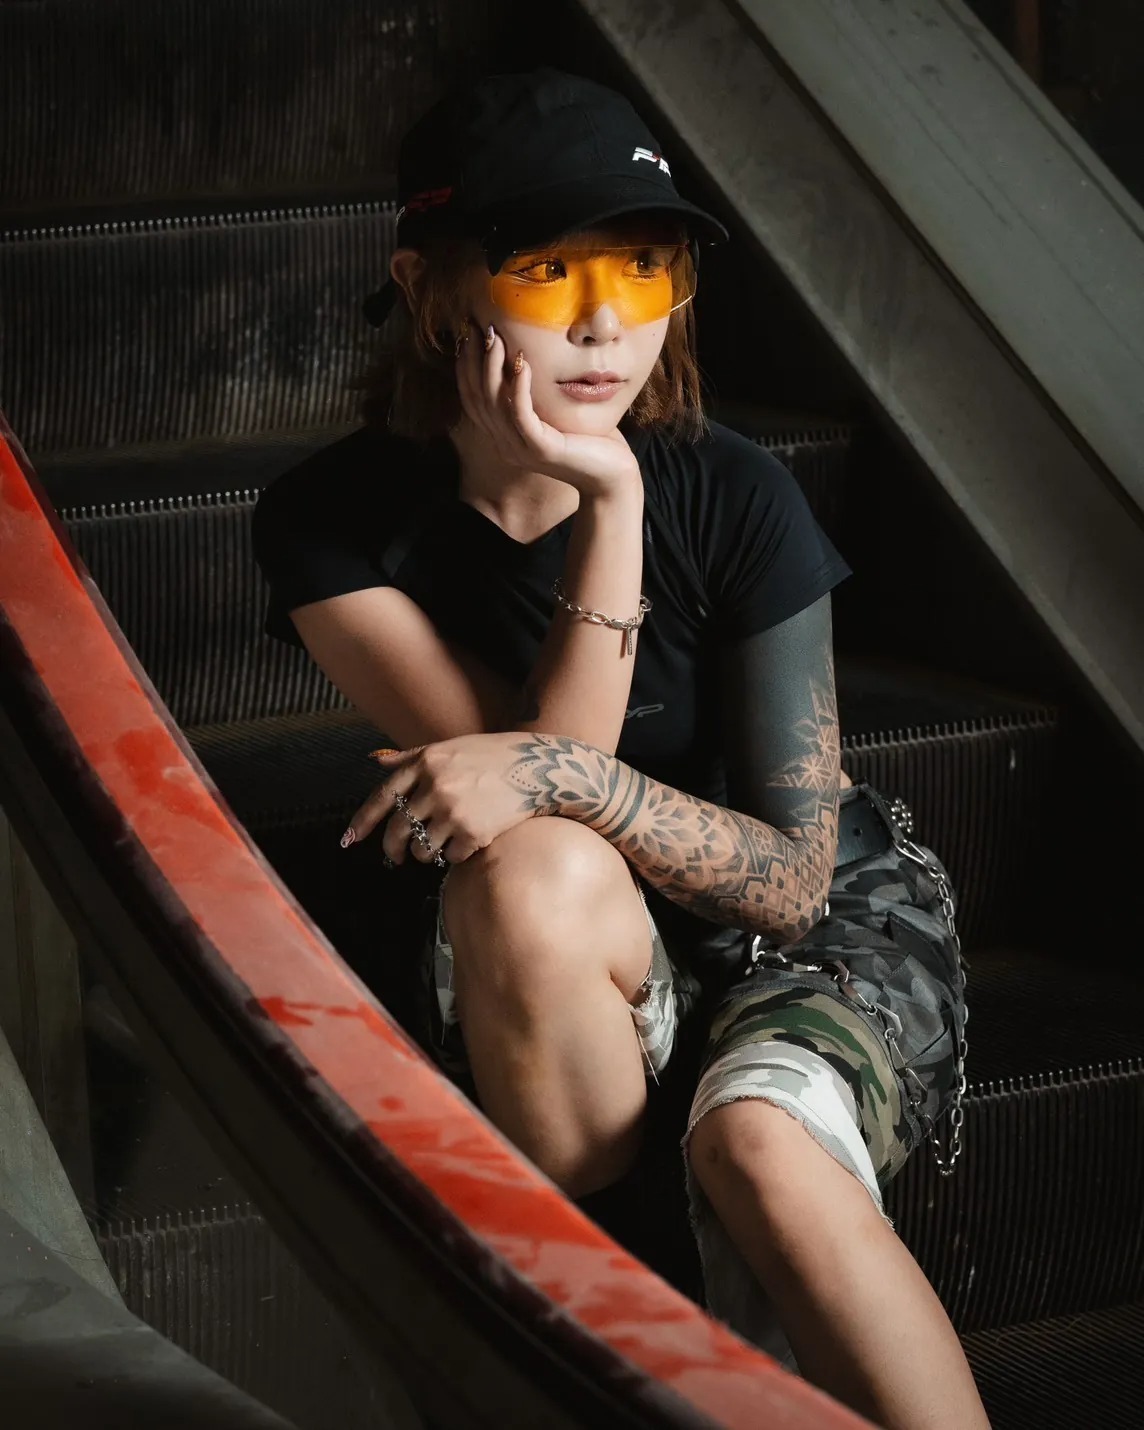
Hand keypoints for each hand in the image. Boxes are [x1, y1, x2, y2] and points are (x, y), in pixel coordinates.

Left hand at [341, 733, 548, 865]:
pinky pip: (450, 857)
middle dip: (392, 849)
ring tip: (440, 843)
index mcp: (425, 763)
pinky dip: (456, 855)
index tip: (349, 840)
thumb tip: (375, 761)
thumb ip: (409, 756)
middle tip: (395, 857)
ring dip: (426, 854)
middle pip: (397, 830)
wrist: (537, 768)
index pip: (382, 797)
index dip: (362, 821)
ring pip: (422, 850)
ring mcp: (453, 810)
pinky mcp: (473, 832)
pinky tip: (469, 840)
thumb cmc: (491, 756)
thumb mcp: (448, 748)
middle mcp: (435, 786)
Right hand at [454, 322, 640, 501]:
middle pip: (477, 398)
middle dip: (473, 360)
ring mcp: (521, 449)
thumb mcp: (555, 411)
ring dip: (492, 367)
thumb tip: (527, 352)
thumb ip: (537, 391)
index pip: (473, 398)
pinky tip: (522, 362)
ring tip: (495, 337)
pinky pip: (521, 414)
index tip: (468, 333)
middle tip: (476, 327)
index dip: (466, 366)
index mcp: (505, 436)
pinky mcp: (541, 450)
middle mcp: (506, 444)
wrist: (611, 477)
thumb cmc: (588, 440)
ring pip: (494, 404)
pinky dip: (519, 387)